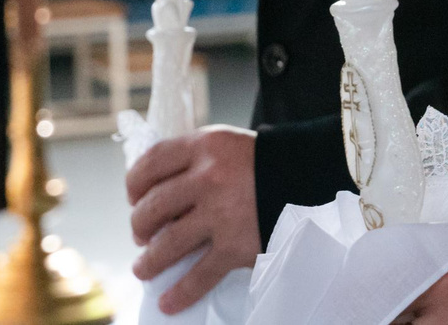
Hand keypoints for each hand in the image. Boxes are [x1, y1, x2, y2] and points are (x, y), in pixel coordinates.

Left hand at [126, 125, 259, 310]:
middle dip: (140, 225)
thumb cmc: (267, 162)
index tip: (133, 197)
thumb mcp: (228, 145)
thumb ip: (195, 159)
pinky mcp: (236, 247)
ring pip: (168, 244)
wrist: (314, 178)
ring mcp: (221, 214)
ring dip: (150, 261)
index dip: (134, 183)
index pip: (152, 162)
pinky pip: (200, 275)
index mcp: (204, 147)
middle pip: (153, 205)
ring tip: (144, 269)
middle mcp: (208, 178)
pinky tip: (169, 302)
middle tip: (141, 235)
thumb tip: (158, 189)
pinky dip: (181, 293)